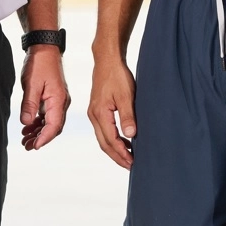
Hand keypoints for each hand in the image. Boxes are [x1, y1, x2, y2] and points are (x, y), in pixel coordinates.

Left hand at [19, 46, 69, 149]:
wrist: (44, 46)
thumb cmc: (40, 62)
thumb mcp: (31, 84)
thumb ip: (29, 105)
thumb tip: (27, 122)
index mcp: (58, 99)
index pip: (53, 126)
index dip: (44, 138)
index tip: (34, 146)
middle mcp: (61, 101)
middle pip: (53, 127)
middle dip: (40, 138)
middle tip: (26, 145)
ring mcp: (57, 99)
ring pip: (50, 121)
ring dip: (38, 131)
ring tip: (25, 138)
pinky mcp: (53, 96)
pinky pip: (47, 114)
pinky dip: (39, 121)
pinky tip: (29, 125)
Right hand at [88, 53, 135, 168]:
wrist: (107, 60)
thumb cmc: (116, 74)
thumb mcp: (126, 95)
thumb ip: (127, 116)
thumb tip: (131, 135)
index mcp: (99, 113)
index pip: (111, 140)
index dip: (122, 153)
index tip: (132, 162)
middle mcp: (93, 115)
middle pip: (104, 143)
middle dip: (117, 156)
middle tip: (130, 165)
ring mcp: (93, 112)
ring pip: (102, 138)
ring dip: (114, 149)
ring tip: (128, 157)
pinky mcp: (97, 109)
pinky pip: (103, 130)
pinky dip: (112, 139)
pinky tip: (123, 141)